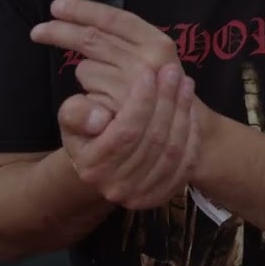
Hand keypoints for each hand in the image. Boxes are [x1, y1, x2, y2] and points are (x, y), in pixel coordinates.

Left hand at [31, 0, 181, 114]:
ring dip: (87, 75)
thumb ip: (119, 39)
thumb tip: (83, 21)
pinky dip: (88, 98)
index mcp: (158, 42)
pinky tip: (104, 106)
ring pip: (86, 68)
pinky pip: (84, 95)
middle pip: (92, 39)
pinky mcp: (118, 110)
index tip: (57, 6)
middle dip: (60, 31)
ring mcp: (134, 88)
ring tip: (105, 88)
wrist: (174, 131)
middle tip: (37, 31)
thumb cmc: (154, 89)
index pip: (115, 19)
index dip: (84, 10)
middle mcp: (149, 62)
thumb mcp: (144, 58)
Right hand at [57, 62, 201, 209]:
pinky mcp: (164, 194)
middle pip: (153, 139)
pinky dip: (192, 132)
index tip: (148, 72)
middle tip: (173, 71)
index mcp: (92, 167)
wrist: (104, 163)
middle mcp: (117, 186)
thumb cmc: (88, 132)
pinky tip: (190, 107)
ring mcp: (143, 194)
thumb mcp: (72, 117)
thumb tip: (99, 116)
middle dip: (166, 100)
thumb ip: (76, 112)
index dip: (141, 101)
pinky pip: (186, 161)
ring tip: (185, 82)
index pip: (126, 131)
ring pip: (173, 149)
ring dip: (182, 112)